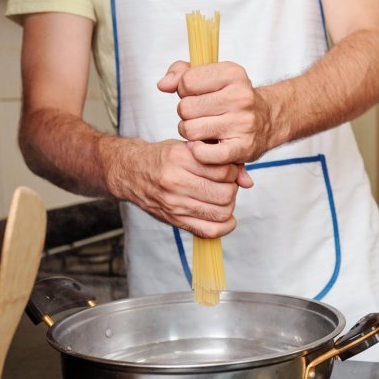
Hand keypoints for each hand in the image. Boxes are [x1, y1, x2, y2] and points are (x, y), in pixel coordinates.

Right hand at [110, 139, 252, 237]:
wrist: (131, 172)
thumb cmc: (163, 157)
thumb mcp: (188, 147)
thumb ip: (218, 159)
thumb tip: (248, 181)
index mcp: (180, 158)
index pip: (223, 170)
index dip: (233, 171)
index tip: (228, 170)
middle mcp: (175, 181)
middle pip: (225, 193)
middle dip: (232, 188)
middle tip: (226, 184)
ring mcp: (174, 203)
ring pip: (220, 212)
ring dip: (228, 205)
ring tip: (221, 197)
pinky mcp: (174, 219)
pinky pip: (209, 231)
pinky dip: (224, 226)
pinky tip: (223, 217)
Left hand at [158, 60, 275, 164]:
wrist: (268, 121)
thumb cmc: (233, 98)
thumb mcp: (213, 76)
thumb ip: (182, 72)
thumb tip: (163, 85)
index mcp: (233, 74)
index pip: (186, 82)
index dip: (185, 91)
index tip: (197, 95)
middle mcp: (241, 97)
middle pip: (185, 108)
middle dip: (186, 114)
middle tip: (200, 116)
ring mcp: (243, 123)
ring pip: (190, 130)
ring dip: (191, 133)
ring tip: (203, 130)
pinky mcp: (242, 148)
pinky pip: (204, 154)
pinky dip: (198, 152)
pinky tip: (203, 146)